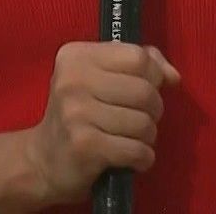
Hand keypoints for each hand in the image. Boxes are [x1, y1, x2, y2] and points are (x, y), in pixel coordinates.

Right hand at [19, 41, 182, 205]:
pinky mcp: (84, 146)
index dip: (153, 75)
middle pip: (144, 90)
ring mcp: (76, 113)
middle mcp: (73, 80)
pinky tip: (131, 159)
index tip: (146, 89)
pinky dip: (143, 158)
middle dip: (153, 110)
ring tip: (133, 140)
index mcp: (76, 56)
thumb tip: (173, 75)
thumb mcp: (101, 78)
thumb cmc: (79, 114)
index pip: (138, 57)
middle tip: (140, 119)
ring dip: (148, 137)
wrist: (42, 160)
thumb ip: (140, 65)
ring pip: (143, 123)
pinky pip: (136, 150)